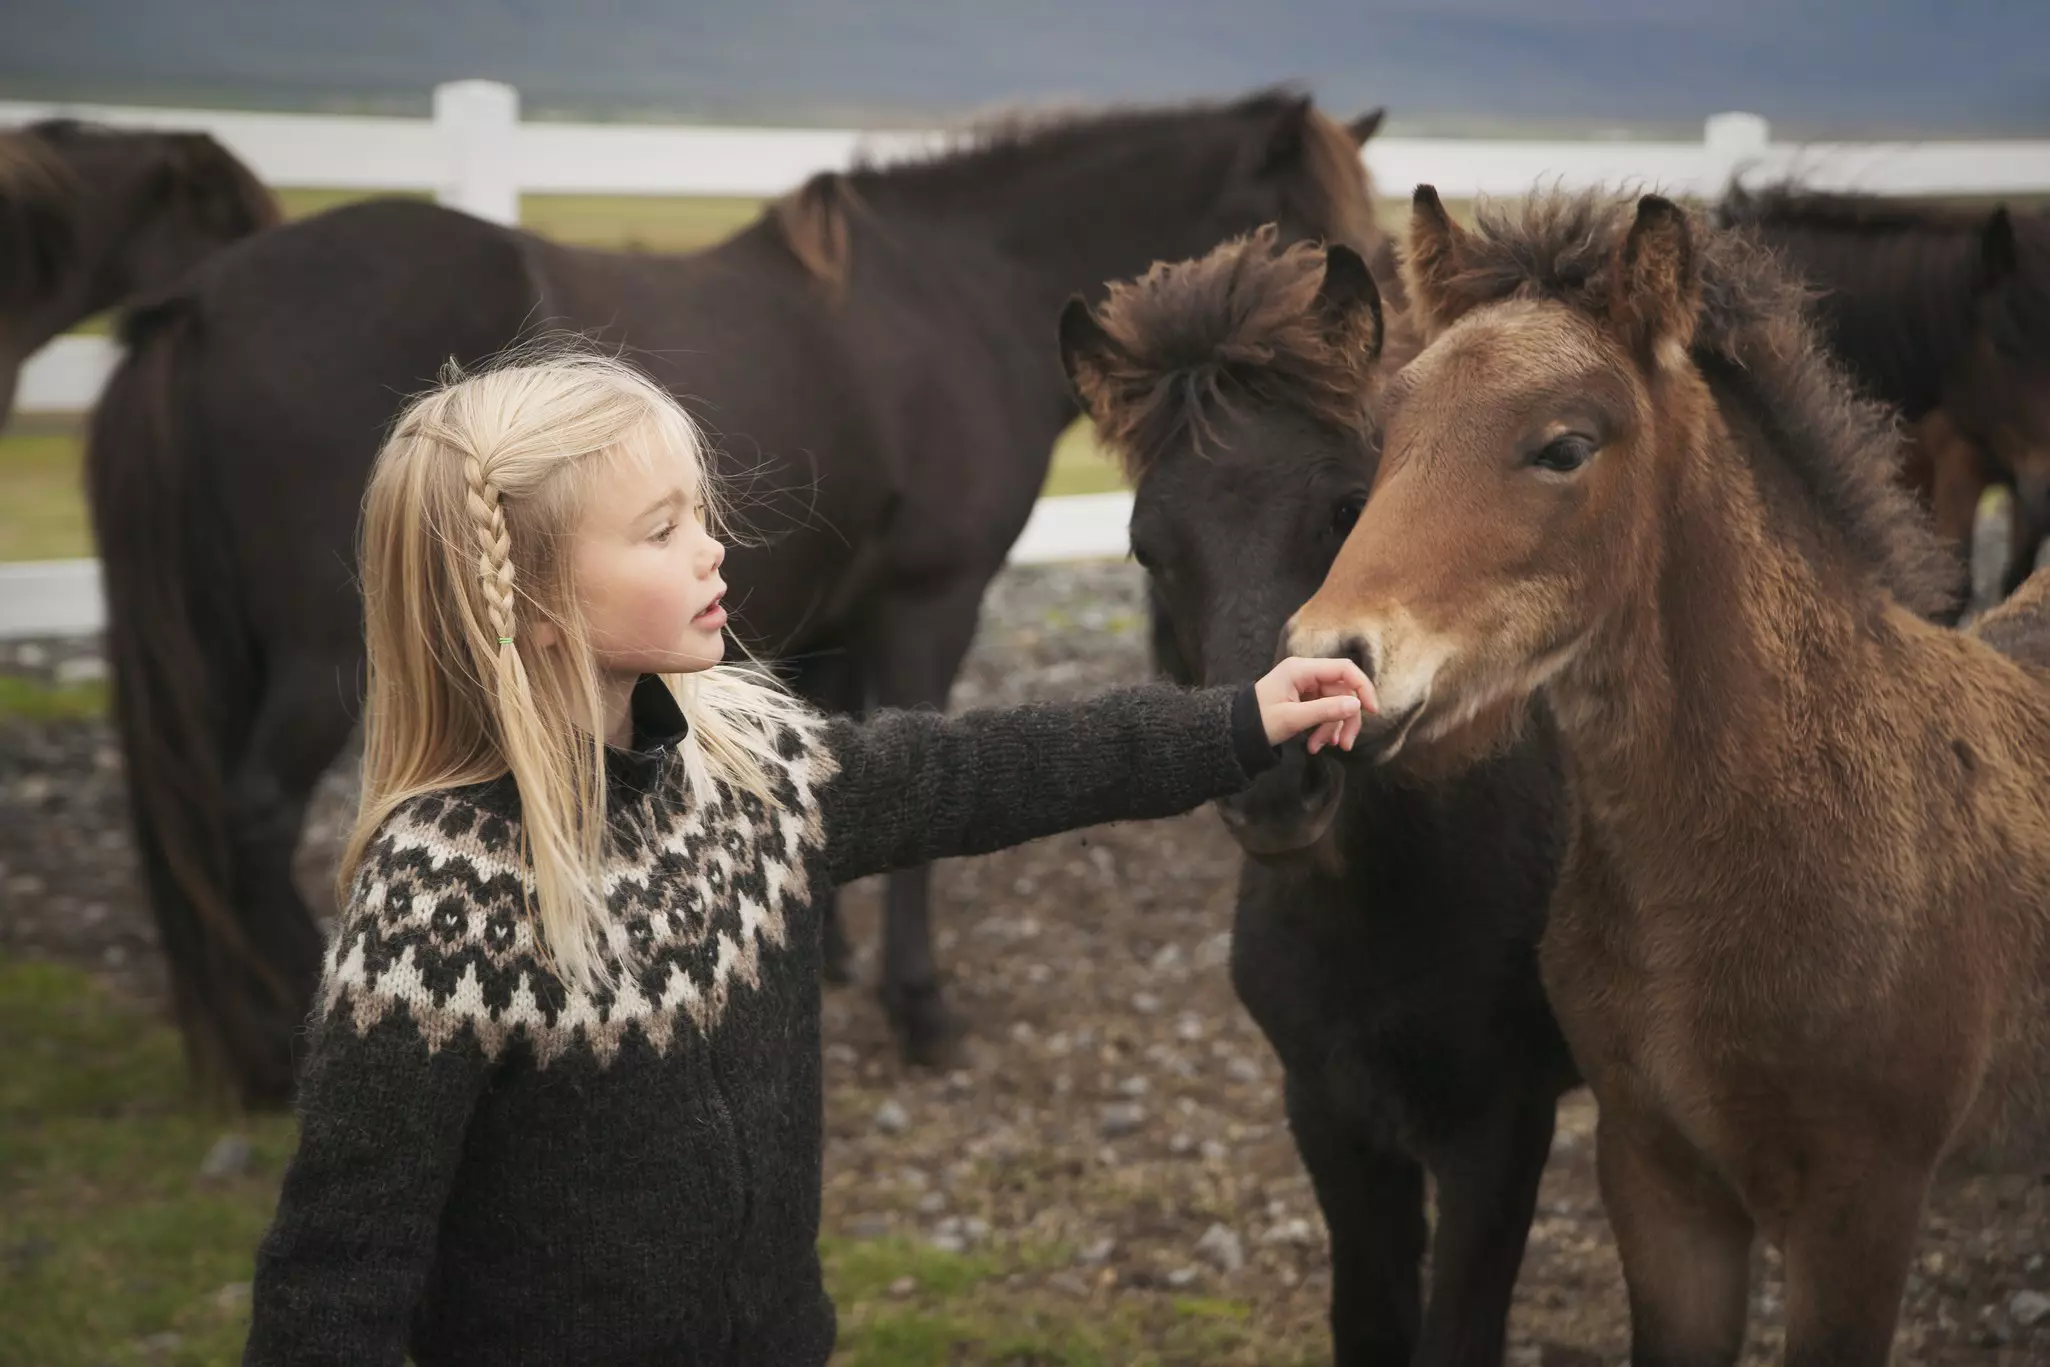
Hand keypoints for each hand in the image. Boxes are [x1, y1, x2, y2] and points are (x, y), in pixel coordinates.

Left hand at [1254, 657, 1378, 752]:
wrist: (1235, 731)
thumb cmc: (1258, 722)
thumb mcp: (1292, 719)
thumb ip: (1325, 711)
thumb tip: (1356, 705)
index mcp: (1301, 669)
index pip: (1344, 669)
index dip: (1362, 688)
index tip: (1372, 710)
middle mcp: (1306, 673)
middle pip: (1342, 691)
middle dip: (1345, 719)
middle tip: (1345, 745)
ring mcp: (1305, 686)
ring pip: (1335, 704)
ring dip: (1331, 728)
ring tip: (1318, 748)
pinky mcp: (1304, 699)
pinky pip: (1324, 711)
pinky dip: (1323, 728)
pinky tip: (1315, 745)